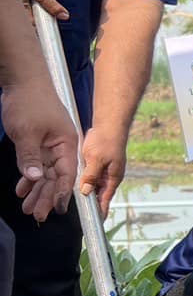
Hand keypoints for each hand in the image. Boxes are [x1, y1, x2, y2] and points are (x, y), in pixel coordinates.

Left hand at [0, 78, 76, 220]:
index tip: (57, 210)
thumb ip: (31, 158)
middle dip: (46, 197)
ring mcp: (50, 145)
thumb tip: (36, 180)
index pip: (67, 174)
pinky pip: (36, 164)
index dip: (62, 193)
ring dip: (36, 191)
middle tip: (36, 215)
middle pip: (57, 177)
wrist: (23, 80)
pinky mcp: (39, 142)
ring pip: (45, 173)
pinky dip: (28, 177)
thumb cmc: (30, 102)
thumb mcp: (27, 133)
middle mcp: (62, 147)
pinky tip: (22, 189)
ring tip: (27, 208)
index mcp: (67, 144)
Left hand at [78, 127, 127, 216]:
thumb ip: (91, 176)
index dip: (100, 211)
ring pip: (92, 187)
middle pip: (98, 195)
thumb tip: (85, 191)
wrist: (110, 125)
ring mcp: (104, 171)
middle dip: (90, 205)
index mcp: (113, 178)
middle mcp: (109, 177)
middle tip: (82, 215)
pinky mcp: (97, 165)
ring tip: (74, 203)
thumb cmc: (107, 140)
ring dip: (85, 193)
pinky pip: (89, 178)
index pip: (105, 200)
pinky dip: (83, 182)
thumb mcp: (97, 158)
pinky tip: (73, 185)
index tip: (95, 222)